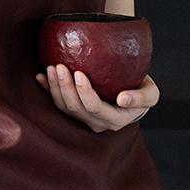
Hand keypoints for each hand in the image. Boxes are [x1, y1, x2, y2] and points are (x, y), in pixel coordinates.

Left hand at [35, 64, 158, 132]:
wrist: (133, 97)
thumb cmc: (143, 92)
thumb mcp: (150, 94)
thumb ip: (140, 98)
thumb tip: (122, 99)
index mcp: (115, 120)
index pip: (95, 108)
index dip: (84, 93)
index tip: (78, 73)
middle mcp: (97, 123)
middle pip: (76, 109)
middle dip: (65, 88)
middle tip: (59, 66)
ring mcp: (85, 120)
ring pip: (65, 108)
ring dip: (55, 89)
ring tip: (51, 68)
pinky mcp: (76, 112)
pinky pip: (59, 104)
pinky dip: (48, 91)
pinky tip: (40, 77)